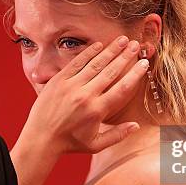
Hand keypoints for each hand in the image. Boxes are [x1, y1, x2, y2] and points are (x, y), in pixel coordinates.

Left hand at [11, 36, 148, 184]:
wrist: (40, 138)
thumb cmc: (70, 143)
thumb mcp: (96, 145)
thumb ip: (117, 135)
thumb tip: (136, 125)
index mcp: (96, 111)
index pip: (122, 89)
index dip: (135, 74)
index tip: (145, 63)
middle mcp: (85, 96)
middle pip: (110, 72)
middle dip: (125, 56)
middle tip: (136, 44)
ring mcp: (71, 86)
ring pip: (95, 64)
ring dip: (110, 50)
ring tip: (122, 40)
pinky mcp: (58, 80)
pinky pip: (76, 63)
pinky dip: (88, 53)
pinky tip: (99, 45)